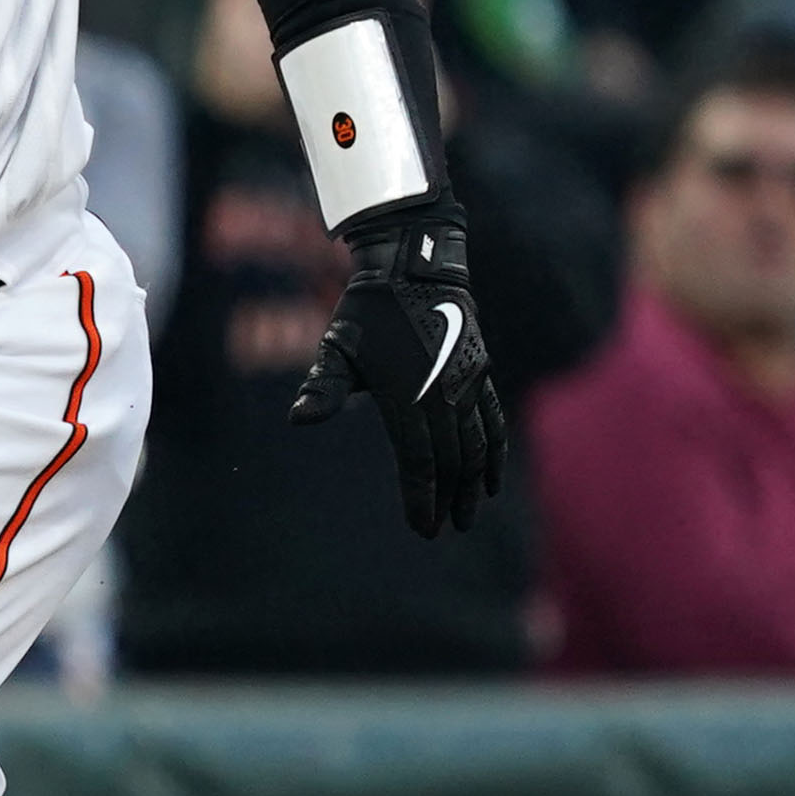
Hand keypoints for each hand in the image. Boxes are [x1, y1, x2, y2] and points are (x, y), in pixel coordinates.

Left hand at [291, 198, 506, 536]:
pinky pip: (493, 420)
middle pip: (451, 460)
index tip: (423, 528)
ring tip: (468, 515)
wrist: (416, 266)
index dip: (422, 497)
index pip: (419, 460)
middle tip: (442, 529)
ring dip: (473, 484)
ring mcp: (468, 383)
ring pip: (478, 445)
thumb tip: (298, 420)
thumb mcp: (337, 347)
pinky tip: (493, 479)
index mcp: (408, 395)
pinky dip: (496, 453)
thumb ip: (323, 387)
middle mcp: (444, 394)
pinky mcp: (480, 373)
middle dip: (447, 499)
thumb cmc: (368, 311)